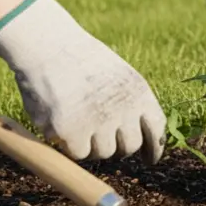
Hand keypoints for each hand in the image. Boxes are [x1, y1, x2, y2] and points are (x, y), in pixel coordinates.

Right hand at [0, 0, 166, 162]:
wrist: (49, 46)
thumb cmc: (81, 60)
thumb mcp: (119, 75)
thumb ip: (130, 104)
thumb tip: (140, 139)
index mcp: (140, 94)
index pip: (157, 130)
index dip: (154, 148)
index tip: (150, 160)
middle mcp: (124, 110)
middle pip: (129, 147)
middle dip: (118, 147)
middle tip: (101, 137)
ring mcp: (98, 122)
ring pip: (102, 153)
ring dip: (92, 145)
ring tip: (77, 121)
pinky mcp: (71, 132)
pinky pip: (78, 153)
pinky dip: (70, 145)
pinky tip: (61, 124)